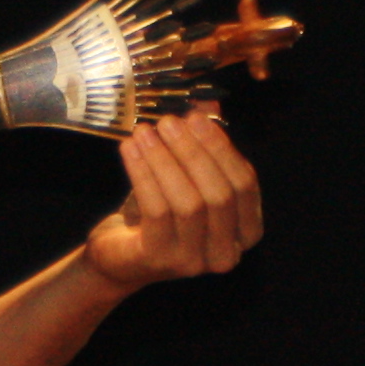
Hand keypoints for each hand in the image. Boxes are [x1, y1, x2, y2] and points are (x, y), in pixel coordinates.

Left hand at [82, 106, 261, 292]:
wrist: (119, 256)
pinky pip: (156, 211)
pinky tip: (130, 150)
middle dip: (193, 152)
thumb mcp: (185, 179)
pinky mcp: (160, 259)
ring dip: (165, 160)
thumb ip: (202, 146)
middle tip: (168, 122)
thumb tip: (207, 104)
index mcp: (245, 232)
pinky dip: (143, 174)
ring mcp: (193, 261)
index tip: (197, 119)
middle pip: (219, 195)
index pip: (245, 186)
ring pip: (188, 203)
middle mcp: (226, 253)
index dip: (222, 149)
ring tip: (145, 132)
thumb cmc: (159, 216)